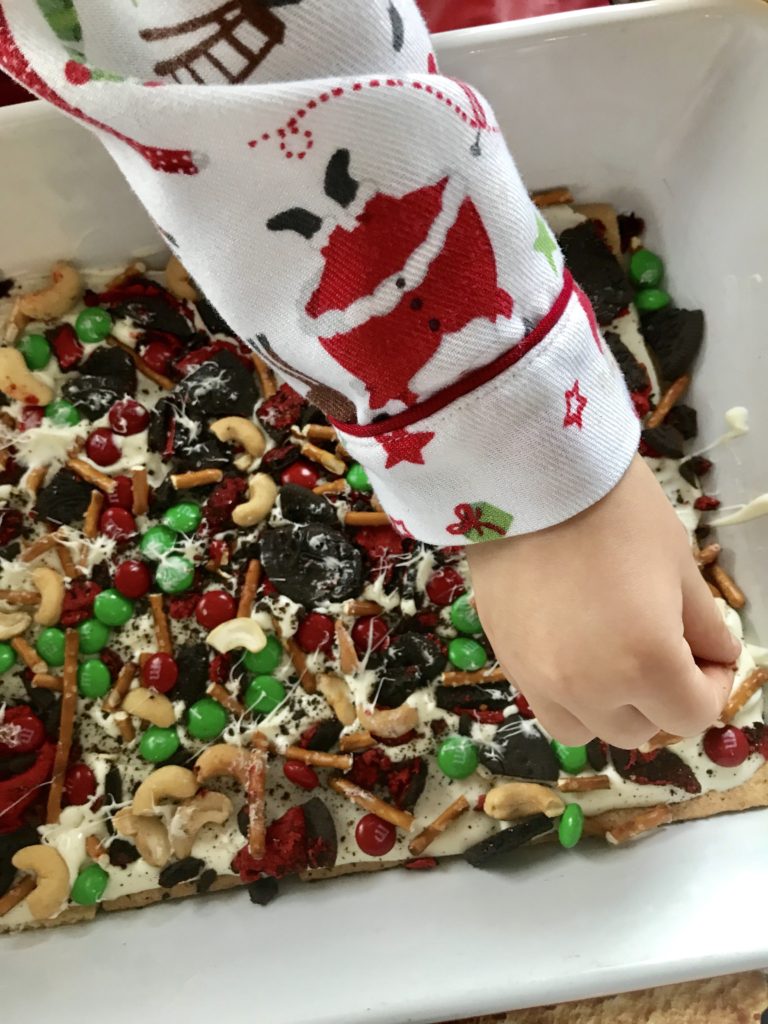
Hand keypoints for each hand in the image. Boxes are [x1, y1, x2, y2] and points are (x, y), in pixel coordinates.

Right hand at [467, 455, 740, 748]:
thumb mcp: (678, 565)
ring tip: (612, 659)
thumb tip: (715, 657)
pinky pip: (547, 708)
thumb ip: (704, 626)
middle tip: (661, 645)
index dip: (711, 684)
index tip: (705, 649)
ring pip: (589, 731)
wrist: (528, 479)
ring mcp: (543, 682)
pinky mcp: (509, 664)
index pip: (694, 714)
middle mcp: (592, 688)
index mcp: (647, 662)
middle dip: (662, 696)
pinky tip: (573, 650)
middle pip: (642, 730)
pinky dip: (569, 696)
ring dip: (611, 708)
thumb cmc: (615, 512)